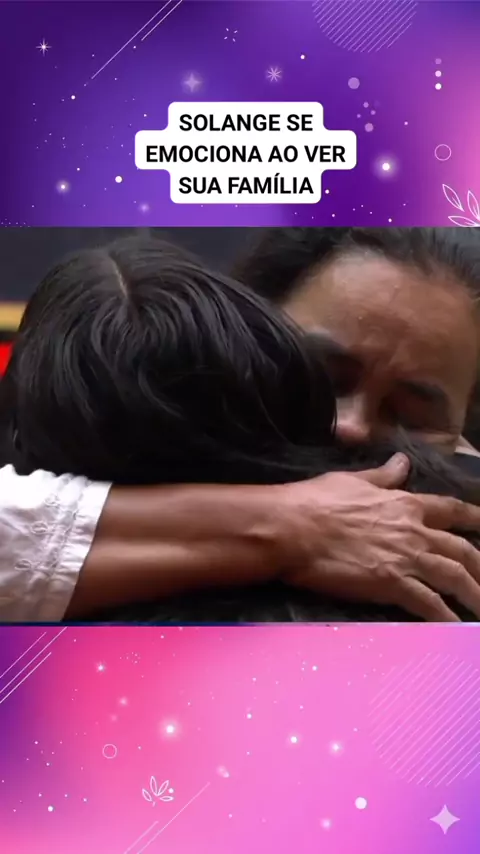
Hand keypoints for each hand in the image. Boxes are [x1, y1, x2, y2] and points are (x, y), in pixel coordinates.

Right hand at [275, 453, 479, 621]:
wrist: (291, 528)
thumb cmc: (314, 501)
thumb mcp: (353, 480)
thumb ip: (383, 476)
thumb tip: (402, 462)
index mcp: (404, 504)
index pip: (451, 510)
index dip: (474, 518)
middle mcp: (414, 531)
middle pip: (463, 550)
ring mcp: (406, 558)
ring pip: (456, 577)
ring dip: (475, 595)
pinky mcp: (392, 583)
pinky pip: (430, 604)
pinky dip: (448, 619)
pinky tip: (458, 631)